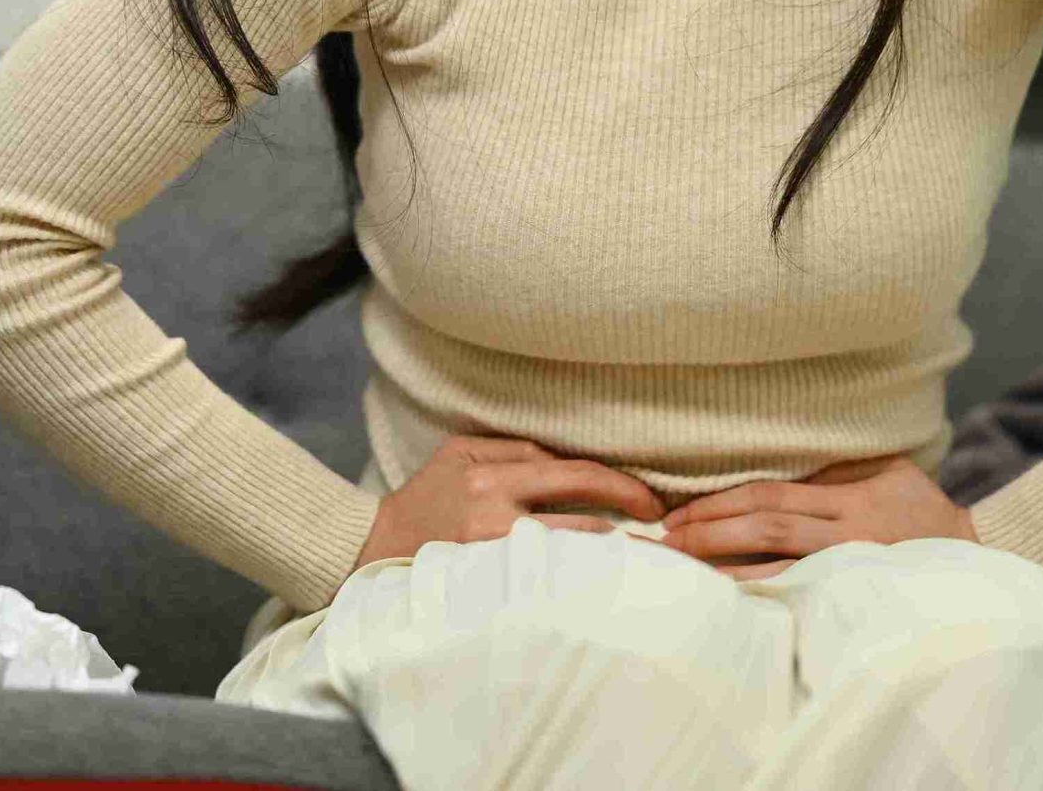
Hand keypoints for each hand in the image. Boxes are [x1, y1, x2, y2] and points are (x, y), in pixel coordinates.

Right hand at [352, 434, 668, 572]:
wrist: (374, 547)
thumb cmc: (426, 495)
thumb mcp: (462, 452)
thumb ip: (516, 449)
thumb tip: (570, 459)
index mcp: (492, 475)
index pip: (574, 476)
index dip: (622, 487)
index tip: (652, 503)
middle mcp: (493, 515)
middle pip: (582, 524)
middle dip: (632, 532)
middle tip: (668, 541)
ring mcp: (491, 558)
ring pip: (570, 562)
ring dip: (614, 565)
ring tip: (651, 570)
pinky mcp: (486, 589)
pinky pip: (546, 587)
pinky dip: (579, 586)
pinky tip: (606, 592)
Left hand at [657, 453, 978, 580]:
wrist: (978, 562)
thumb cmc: (923, 510)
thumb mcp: (887, 471)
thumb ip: (834, 469)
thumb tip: (772, 462)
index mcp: (850, 500)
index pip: (771, 496)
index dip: (720, 503)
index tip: (675, 513)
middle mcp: (848, 535)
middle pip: (765, 530)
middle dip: (708, 535)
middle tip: (660, 543)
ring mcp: (853, 571)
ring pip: (778, 572)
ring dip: (724, 574)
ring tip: (679, 576)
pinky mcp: (856, 598)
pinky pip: (801, 602)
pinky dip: (762, 604)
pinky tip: (726, 609)